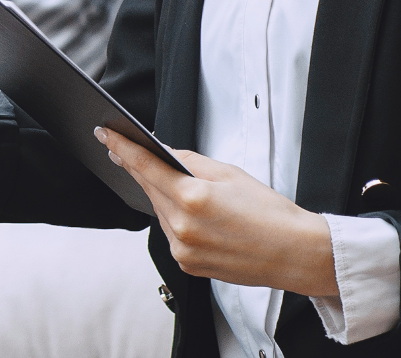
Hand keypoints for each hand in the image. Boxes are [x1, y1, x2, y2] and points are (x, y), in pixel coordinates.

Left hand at [97, 126, 337, 295]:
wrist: (295, 254)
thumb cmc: (271, 214)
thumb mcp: (230, 174)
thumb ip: (190, 161)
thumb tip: (164, 151)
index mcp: (192, 198)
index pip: (145, 166)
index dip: (122, 147)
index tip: (105, 135)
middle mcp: (182, 227)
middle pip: (149, 188)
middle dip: (140, 169)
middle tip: (127, 150)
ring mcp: (183, 250)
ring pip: (159, 212)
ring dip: (161, 196)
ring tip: (178, 185)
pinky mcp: (187, 265)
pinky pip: (170, 234)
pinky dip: (174, 219)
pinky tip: (191, 213)